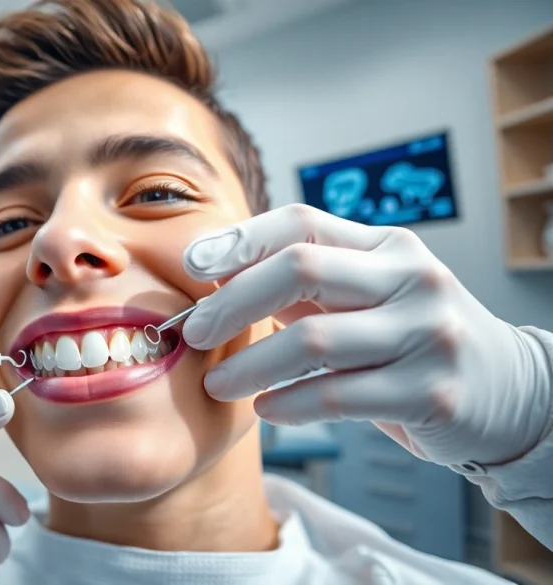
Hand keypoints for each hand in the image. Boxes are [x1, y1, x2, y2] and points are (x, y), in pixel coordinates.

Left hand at [181, 204, 552, 467]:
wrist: (507, 392)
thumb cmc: (410, 338)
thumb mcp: (366, 295)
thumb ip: (302, 282)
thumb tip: (217, 270)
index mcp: (388, 247)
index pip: (302, 222)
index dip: (240, 239)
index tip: (191, 264)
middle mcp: (412, 279)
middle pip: (301, 268)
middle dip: (234, 301)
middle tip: (194, 332)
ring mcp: (426, 334)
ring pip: (312, 341)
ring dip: (249, 365)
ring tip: (216, 383)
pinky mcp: (430, 393)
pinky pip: (336, 397)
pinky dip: (288, 404)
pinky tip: (266, 409)